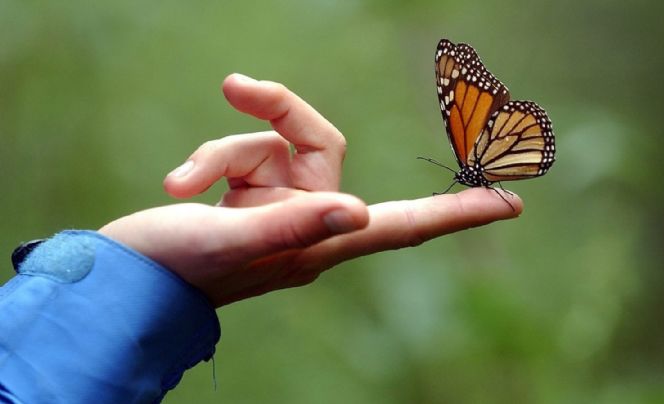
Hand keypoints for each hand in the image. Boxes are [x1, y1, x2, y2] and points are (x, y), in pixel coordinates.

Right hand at [99, 73, 521, 306]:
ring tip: (179, 186)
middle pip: (321, 141)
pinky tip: (176, 186)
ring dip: (219, 151)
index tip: (510, 203)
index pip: (404, 224)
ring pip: (269, 141)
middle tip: (236, 84)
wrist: (128, 275)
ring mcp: (276, 205)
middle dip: (277, 110)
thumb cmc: (175, 270)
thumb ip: (292, 226)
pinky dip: (204, 160)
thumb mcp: (229, 244)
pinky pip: (238, 151)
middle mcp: (306, 220)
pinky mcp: (245, 191)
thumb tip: (360, 212)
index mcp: (318, 243)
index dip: (457, 213)